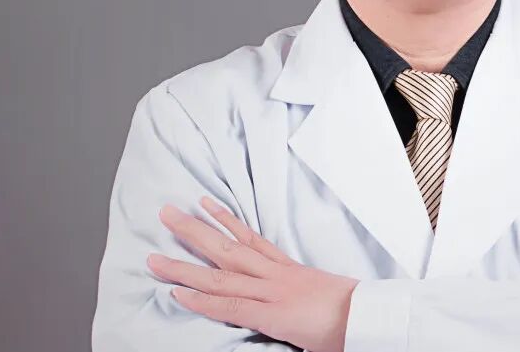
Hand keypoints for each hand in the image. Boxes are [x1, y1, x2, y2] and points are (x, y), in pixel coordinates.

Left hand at [148, 197, 359, 351]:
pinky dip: (202, 299)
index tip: (203, 203)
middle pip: (226, 246)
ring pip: (219, 273)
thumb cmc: (347, 309)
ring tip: (155, 256)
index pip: (250, 237)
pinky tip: (178, 293)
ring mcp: (270, 290)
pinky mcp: (269, 313)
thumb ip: (295, 289)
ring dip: (184, 264)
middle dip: (193, 229)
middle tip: (165, 213)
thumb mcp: (318, 291)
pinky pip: (229, 304)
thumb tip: (285, 294)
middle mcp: (274, 272)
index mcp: (286, 267)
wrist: (365, 316)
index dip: (225, 219)